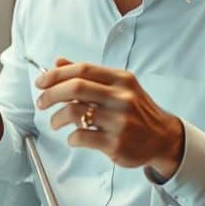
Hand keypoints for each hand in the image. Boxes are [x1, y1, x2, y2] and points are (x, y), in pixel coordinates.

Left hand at [35, 58, 185, 179]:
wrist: (163, 138)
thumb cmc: (136, 111)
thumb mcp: (118, 86)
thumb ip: (88, 75)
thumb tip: (58, 62)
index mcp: (121, 79)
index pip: (82, 69)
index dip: (56, 74)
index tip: (41, 82)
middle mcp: (122, 97)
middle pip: (76, 87)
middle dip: (51, 94)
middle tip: (41, 102)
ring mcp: (120, 121)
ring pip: (75, 112)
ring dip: (57, 118)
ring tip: (55, 122)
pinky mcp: (116, 144)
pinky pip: (82, 136)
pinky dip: (71, 137)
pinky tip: (73, 138)